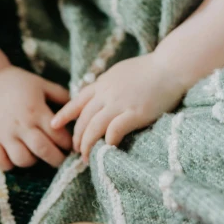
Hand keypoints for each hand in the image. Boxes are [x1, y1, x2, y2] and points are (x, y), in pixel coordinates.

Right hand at [0, 66, 71, 170]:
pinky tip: (16, 157)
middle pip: (43, 150)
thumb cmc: (18, 82)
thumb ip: (61, 95)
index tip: (72, 146)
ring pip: (22, 159)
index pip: (57, 135)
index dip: (67, 144)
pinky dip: (10, 165)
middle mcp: (20, 124)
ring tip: (38, 155)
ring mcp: (4, 133)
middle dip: (57, 159)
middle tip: (62, 160)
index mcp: (35, 110)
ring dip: (34, 161)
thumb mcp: (42, 84)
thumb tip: (78, 107)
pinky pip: (0, 162)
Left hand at [51, 54, 184, 162]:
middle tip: (75, 151)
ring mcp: (120, 103)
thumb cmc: (150, 69)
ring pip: (94, 127)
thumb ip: (108, 84)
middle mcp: (107, 93)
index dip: (64, 114)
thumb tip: (100, 95)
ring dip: (87, 145)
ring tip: (86, 158)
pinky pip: (114, 130)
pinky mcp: (134, 113)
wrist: (170, 66)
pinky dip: (108, 142)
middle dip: (77, 137)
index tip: (54, 125)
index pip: (77, 100)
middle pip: (83, 118)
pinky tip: (108, 150)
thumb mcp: (121, 72)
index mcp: (103, 82)